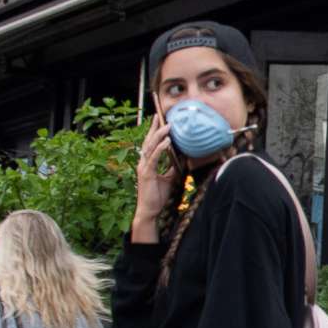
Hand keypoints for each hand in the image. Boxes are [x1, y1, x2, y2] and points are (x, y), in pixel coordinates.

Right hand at [132, 115, 177, 235]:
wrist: (150, 210)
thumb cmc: (158, 195)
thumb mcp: (169, 178)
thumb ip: (173, 167)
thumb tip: (183, 157)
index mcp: (147, 163)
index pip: (150, 144)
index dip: (154, 132)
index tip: (159, 120)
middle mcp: (143, 163)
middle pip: (148, 141)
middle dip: (154, 128)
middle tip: (159, 116)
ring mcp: (144, 167)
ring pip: (150, 147)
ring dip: (159, 135)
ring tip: (167, 126)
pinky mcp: (147, 173)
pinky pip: (154, 158)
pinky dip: (160, 149)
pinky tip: (167, 142)